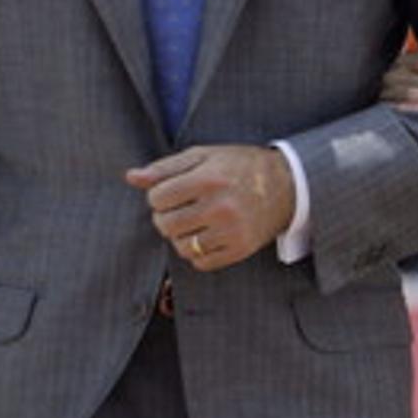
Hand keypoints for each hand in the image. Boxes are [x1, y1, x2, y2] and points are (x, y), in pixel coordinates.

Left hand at [126, 144, 294, 270]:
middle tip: (181, 207)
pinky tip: (207, 234)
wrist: (287, 185)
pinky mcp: (239, 250)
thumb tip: (130, 177)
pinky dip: (197, 251)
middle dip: (166, 217)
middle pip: (165, 224)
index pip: (157, 197)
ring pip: (180, 246)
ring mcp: (231, 231)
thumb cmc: (239, 166)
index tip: (173, 191)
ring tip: (194, 221)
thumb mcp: (205, 155)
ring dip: (180, 235)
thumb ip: (166, 167)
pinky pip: (200, 262)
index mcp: (209, 178)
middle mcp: (220, 206)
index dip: (159, 195)